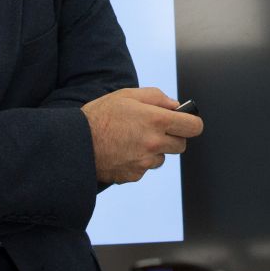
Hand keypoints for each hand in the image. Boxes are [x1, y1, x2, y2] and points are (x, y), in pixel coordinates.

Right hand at [81, 87, 202, 184]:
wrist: (75, 143)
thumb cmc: (100, 115)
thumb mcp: (128, 95)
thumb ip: (157, 97)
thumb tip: (175, 105)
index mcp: (157, 120)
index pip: (194, 127)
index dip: (192, 123)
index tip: (186, 122)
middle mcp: (155, 143)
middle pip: (181, 145)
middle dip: (172, 136)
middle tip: (155, 129)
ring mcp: (145, 162)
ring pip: (162, 157)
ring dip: (154, 150)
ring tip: (131, 139)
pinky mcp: (134, 175)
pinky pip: (145, 168)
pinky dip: (138, 161)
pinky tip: (122, 151)